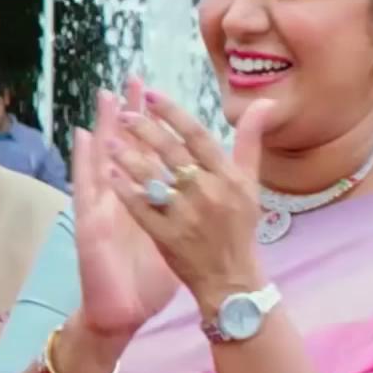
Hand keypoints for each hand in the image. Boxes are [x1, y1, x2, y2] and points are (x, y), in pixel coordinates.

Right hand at [66, 91, 184, 345]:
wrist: (122, 310)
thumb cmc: (148, 276)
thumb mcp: (175, 238)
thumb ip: (192, 209)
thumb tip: (215, 185)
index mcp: (145, 201)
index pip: (146, 154)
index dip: (150, 124)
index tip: (153, 92)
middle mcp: (121, 200)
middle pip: (122, 149)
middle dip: (126, 115)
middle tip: (127, 82)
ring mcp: (103, 208)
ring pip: (103, 160)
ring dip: (104, 127)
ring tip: (104, 98)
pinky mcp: (91, 223)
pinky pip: (88, 188)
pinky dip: (86, 162)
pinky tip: (85, 139)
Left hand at [106, 81, 280, 313]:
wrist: (231, 277)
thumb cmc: (239, 226)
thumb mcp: (250, 183)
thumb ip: (251, 140)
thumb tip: (264, 102)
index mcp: (228, 177)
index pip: (197, 136)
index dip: (173, 113)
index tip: (151, 94)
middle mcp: (208, 193)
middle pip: (171, 153)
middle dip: (145, 130)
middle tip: (123, 114)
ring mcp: (186, 216)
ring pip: (154, 179)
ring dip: (129, 158)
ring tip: (108, 141)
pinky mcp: (167, 237)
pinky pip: (142, 209)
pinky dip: (126, 191)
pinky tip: (110, 175)